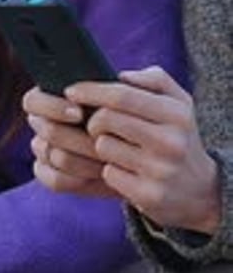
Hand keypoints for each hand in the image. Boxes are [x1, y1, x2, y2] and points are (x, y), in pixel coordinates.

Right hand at [22, 86, 117, 196]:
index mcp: (50, 95)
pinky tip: (97, 174)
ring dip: (84, 159)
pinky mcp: (50, 175)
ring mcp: (43, 149)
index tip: (79, 114)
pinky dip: (77, 179)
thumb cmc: (128, 117)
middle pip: (46, 130)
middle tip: (102, 143)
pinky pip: (54, 179)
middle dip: (78, 138)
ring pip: (55, 156)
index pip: (33, 100)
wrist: (134, 153)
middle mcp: (42, 121)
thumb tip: (123, 78)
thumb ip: (127, 84)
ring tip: (108, 159)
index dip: (52, 107)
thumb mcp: (128, 96)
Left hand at [67, 67, 221, 233]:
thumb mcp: (178, 101)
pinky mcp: (148, 196)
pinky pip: (108, 173)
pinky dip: (110, 169)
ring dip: (102, 145)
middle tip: (95, 123)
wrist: (200, 190)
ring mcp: (160, 171)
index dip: (91, 91)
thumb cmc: (179, 134)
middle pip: (107, 119)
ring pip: (103, 146)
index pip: (122, 95)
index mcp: (176, 113)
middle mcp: (170, 142)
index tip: (70, 91)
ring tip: (117, 147)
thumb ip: (153, 79)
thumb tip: (120, 76)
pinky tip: (124, 169)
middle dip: (93, 119)